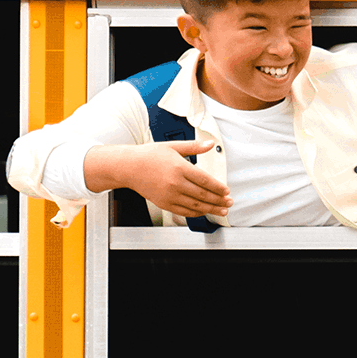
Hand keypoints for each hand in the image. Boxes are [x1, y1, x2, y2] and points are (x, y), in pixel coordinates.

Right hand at [93, 139, 229, 221]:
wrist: (127, 167)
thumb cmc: (148, 155)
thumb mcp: (173, 146)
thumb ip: (194, 147)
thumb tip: (210, 144)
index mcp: (179, 168)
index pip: (204, 181)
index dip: (218, 187)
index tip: (227, 191)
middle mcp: (174, 183)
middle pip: (202, 195)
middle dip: (218, 200)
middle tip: (229, 202)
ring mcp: (168, 195)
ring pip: (194, 205)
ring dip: (210, 209)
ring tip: (222, 210)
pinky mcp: (163, 202)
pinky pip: (182, 211)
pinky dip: (195, 213)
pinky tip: (203, 212)